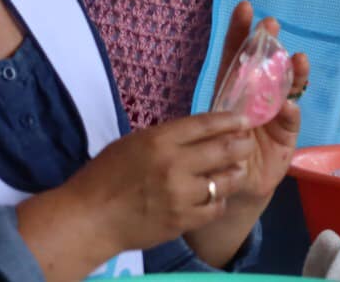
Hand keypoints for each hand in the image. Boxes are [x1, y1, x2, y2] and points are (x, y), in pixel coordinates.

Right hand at [59, 109, 251, 262]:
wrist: (90, 218)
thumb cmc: (105, 176)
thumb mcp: (133, 143)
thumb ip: (166, 138)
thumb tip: (198, 133)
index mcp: (159, 140)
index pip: (205, 124)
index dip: (230, 120)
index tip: (245, 119)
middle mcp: (175, 165)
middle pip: (224, 149)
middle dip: (242, 144)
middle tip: (248, 142)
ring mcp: (181, 195)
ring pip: (226, 181)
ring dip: (235, 173)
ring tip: (237, 169)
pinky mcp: (182, 221)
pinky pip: (215, 208)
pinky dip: (220, 200)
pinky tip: (217, 196)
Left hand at [207, 1, 309, 206]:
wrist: (233, 190)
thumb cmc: (217, 157)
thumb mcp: (212, 137)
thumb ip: (222, 122)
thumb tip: (232, 108)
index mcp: (231, 91)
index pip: (234, 56)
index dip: (239, 32)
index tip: (245, 7)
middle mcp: (255, 96)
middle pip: (262, 65)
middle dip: (267, 43)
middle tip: (272, 25)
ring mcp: (273, 113)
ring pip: (284, 86)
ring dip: (291, 72)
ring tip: (299, 59)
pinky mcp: (286, 133)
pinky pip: (290, 119)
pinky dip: (290, 111)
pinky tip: (289, 106)